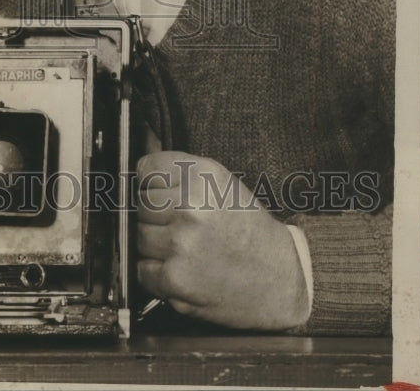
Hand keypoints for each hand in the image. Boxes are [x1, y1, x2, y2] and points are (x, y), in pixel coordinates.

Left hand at [136, 151, 309, 329]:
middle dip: (154, 215)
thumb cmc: (248, 229)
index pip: (145, 168)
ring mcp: (181, 244)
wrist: (280, 279)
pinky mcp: (175, 279)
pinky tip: (182, 269)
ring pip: (138, 236)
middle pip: (139, 204)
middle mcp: (190, 207)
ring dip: (155, 244)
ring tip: (185, 248)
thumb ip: (179, 167)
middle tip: (181, 226)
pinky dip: (157, 273)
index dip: (151, 183)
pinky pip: (143, 269)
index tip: (162, 193)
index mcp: (202, 177)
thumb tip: (143, 140)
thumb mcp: (220, 184)